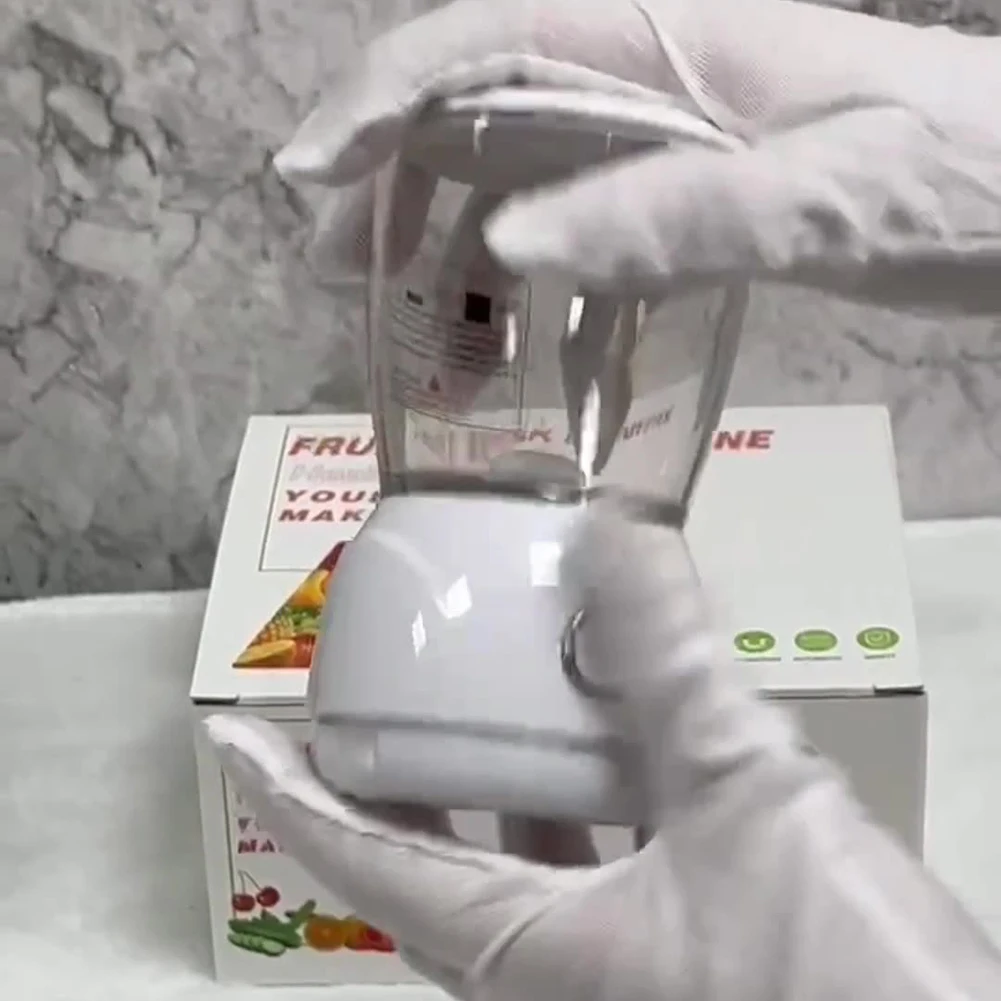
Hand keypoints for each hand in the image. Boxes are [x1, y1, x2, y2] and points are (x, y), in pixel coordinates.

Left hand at [206, 510, 1000, 1000]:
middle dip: (390, 774)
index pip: (357, 860)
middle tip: (373, 690)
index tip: (230, 733)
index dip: (285, 790)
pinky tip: (616, 736)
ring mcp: (610, 971)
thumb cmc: (831, 978)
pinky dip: (588, 790)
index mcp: (520, 955)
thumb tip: (614, 534)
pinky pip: (596, 860)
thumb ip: (673, 658)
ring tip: (486, 690)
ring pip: (514, 859)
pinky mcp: (677, 955)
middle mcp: (547, 975)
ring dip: (494, 776)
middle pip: (422, 861)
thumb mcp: (742, 795)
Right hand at [275, 0, 1000, 314]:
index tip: (308, 172)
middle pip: (476, 109)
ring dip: (447, 247)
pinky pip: (572, 230)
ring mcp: (659, 138)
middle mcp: (646, 78)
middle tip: (334, 272)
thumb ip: (670, 215)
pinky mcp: (680, 194)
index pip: (484, 42)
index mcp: (666, 43)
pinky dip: (524, 287)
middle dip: (390, 184)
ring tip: (411, 335)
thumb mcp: (819, 198)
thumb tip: (509, 248)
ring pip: (514, 176)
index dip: (382, 100)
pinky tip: (506, 348)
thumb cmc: (953, 181)